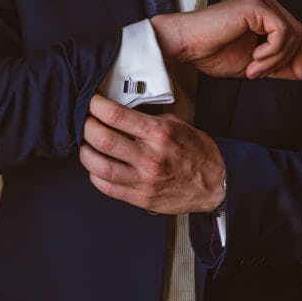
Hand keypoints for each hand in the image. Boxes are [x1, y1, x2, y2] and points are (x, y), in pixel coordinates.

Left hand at [79, 94, 225, 214]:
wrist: (217, 185)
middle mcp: (150, 157)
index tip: (91, 102)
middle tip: (85, 121)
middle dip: (86, 126)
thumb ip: (149, 119)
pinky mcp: (141, 198)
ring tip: (86, 145)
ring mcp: (144, 181)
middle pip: (103, 139)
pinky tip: (96, 166)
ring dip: (85, 152)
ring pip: (99, 166)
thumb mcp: (177, 125)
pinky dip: (95, 175)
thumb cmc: (198, 153)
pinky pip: (107, 187)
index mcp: (159, 134)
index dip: (96, 106)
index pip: (117, 116)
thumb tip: (122, 112)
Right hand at [151, 0, 301, 79]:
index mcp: (265, 11)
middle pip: (300, 33)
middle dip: (287, 60)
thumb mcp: (254, 64)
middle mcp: (265, 0)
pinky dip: (272, 52)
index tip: (273, 75)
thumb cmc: (212, 53)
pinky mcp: (257, 5)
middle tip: (258, 74)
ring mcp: (262, 0)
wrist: (186, 45)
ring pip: (294, 33)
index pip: (297, 33)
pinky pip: (282, 32)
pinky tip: (253, 60)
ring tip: (253, 70)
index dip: (296, 57)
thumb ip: (278, 65)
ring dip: (276, 59)